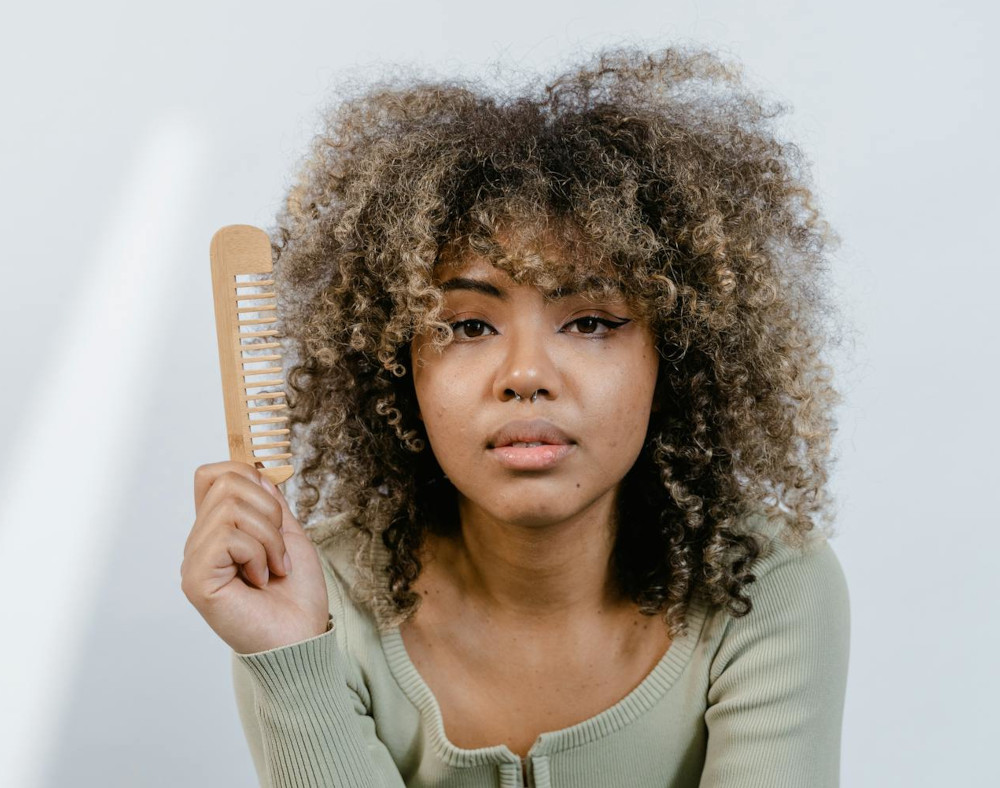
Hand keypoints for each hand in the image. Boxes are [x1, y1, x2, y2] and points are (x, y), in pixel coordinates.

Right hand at [181, 461, 328, 654]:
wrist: (302, 637)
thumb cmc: (297, 595)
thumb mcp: (289, 535)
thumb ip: (269, 504)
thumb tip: (254, 473)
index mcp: (219, 530)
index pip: (212, 475)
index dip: (245, 476)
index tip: (274, 509)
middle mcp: (201, 543)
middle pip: (226, 482)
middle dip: (268, 511)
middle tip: (278, 550)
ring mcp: (195, 561)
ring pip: (231, 508)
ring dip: (268, 538)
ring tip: (274, 568)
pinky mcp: (197, 579)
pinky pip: (228, 537)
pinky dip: (258, 554)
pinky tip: (260, 580)